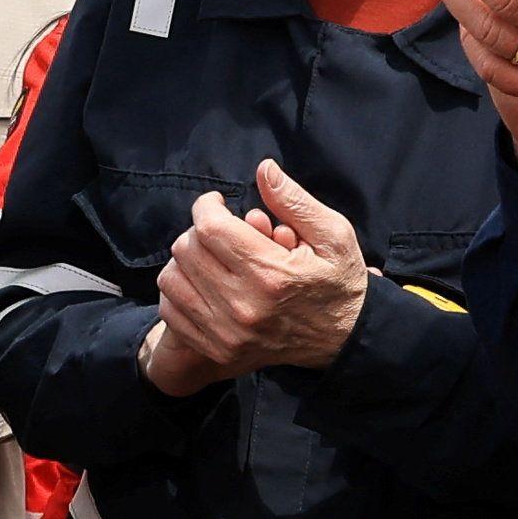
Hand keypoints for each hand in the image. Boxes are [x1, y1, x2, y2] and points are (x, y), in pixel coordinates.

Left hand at [151, 160, 368, 383]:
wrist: (346, 339)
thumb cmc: (339, 282)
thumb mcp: (333, 236)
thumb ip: (294, 201)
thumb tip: (263, 169)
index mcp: (271, 274)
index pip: (210, 228)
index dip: (207, 206)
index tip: (217, 204)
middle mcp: (243, 306)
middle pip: (186, 250)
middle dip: (199, 230)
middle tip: (221, 231)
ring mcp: (226, 332)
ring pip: (172, 279)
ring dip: (186, 260)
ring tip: (211, 257)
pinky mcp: (217, 349)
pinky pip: (171, 310)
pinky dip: (180, 291)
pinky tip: (203, 283)